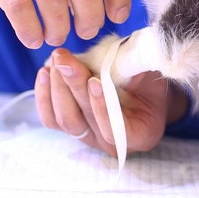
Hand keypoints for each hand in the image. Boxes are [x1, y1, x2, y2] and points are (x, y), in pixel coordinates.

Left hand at [35, 48, 188, 156]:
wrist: (146, 87)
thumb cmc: (152, 79)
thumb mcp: (153, 74)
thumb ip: (138, 69)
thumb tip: (118, 55)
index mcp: (141, 133)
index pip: (116, 130)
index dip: (102, 107)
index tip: (95, 81)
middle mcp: (112, 142)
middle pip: (85, 120)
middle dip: (73, 87)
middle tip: (64, 60)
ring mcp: (90, 135)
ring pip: (65, 121)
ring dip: (57, 89)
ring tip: (56, 62)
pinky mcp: (72, 125)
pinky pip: (52, 118)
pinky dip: (45, 95)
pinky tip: (45, 72)